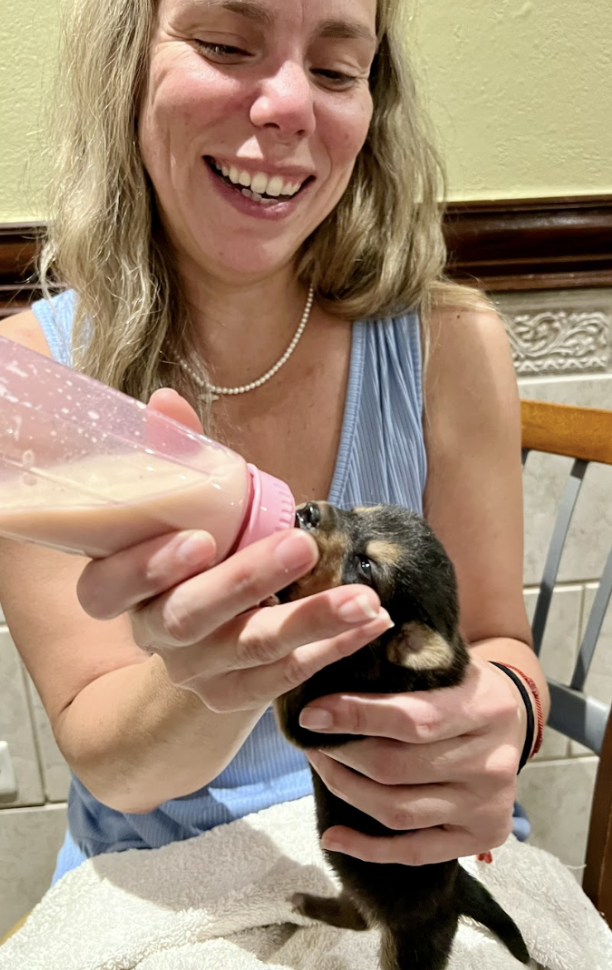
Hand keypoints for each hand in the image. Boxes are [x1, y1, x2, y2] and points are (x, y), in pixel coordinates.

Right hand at [76, 389, 393, 711]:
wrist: (202, 634)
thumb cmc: (196, 548)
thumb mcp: (183, 506)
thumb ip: (174, 457)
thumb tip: (165, 400)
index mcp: (121, 588)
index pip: (108, 589)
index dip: (145, 569)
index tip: (198, 539)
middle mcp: (154, 634)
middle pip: (189, 618)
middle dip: (246, 582)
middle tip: (303, 547)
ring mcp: (196, 671)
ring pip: (250, 652)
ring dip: (311, 620)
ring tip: (366, 597)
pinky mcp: (237, 694)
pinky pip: (286, 676)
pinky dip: (334, 648)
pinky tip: (374, 621)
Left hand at [300, 657, 525, 865]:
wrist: (512, 720)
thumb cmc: (464, 685)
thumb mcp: (447, 660)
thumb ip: (404, 661)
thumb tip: (336, 662)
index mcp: (488, 707)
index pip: (413, 719)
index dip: (357, 718)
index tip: (312, 713)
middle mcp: (494, 763)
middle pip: (397, 769)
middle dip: (343, 753)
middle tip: (312, 737)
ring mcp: (488, 806)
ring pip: (398, 811)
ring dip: (347, 790)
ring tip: (321, 765)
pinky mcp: (481, 838)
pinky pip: (414, 853)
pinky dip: (368, 849)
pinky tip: (333, 836)